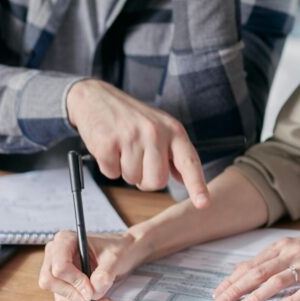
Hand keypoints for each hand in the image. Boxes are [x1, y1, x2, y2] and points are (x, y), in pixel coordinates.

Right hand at [38, 229, 148, 300]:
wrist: (124, 252)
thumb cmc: (118, 248)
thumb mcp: (115, 258)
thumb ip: (104, 274)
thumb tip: (93, 292)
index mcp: (65, 240)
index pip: (59, 266)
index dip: (75, 281)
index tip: (91, 290)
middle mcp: (56, 254)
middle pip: (50, 281)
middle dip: (73, 294)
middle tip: (93, 299)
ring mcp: (57, 269)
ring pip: (58, 293)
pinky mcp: (63, 282)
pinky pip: (65, 299)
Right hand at [66, 79, 208, 206]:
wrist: (96, 97)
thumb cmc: (132, 118)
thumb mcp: (160, 128)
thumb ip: (173, 153)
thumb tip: (184, 179)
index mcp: (173, 130)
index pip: (189, 162)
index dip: (197, 185)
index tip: (203, 203)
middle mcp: (155, 132)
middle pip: (157, 181)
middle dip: (145, 179)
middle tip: (138, 159)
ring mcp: (131, 136)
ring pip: (133, 179)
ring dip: (125, 171)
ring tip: (122, 148)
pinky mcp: (108, 142)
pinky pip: (111, 174)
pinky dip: (109, 166)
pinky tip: (109, 147)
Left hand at [213, 232, 299, 300]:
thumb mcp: (292, 247)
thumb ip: (269, 259)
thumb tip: (242, 269)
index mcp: (282, 247)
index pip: (252, 265)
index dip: (233, 279)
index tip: (218, 291)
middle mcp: (292, 254)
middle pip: (259, 272)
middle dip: (237, 288)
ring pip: (277, 281)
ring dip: (257, 295)